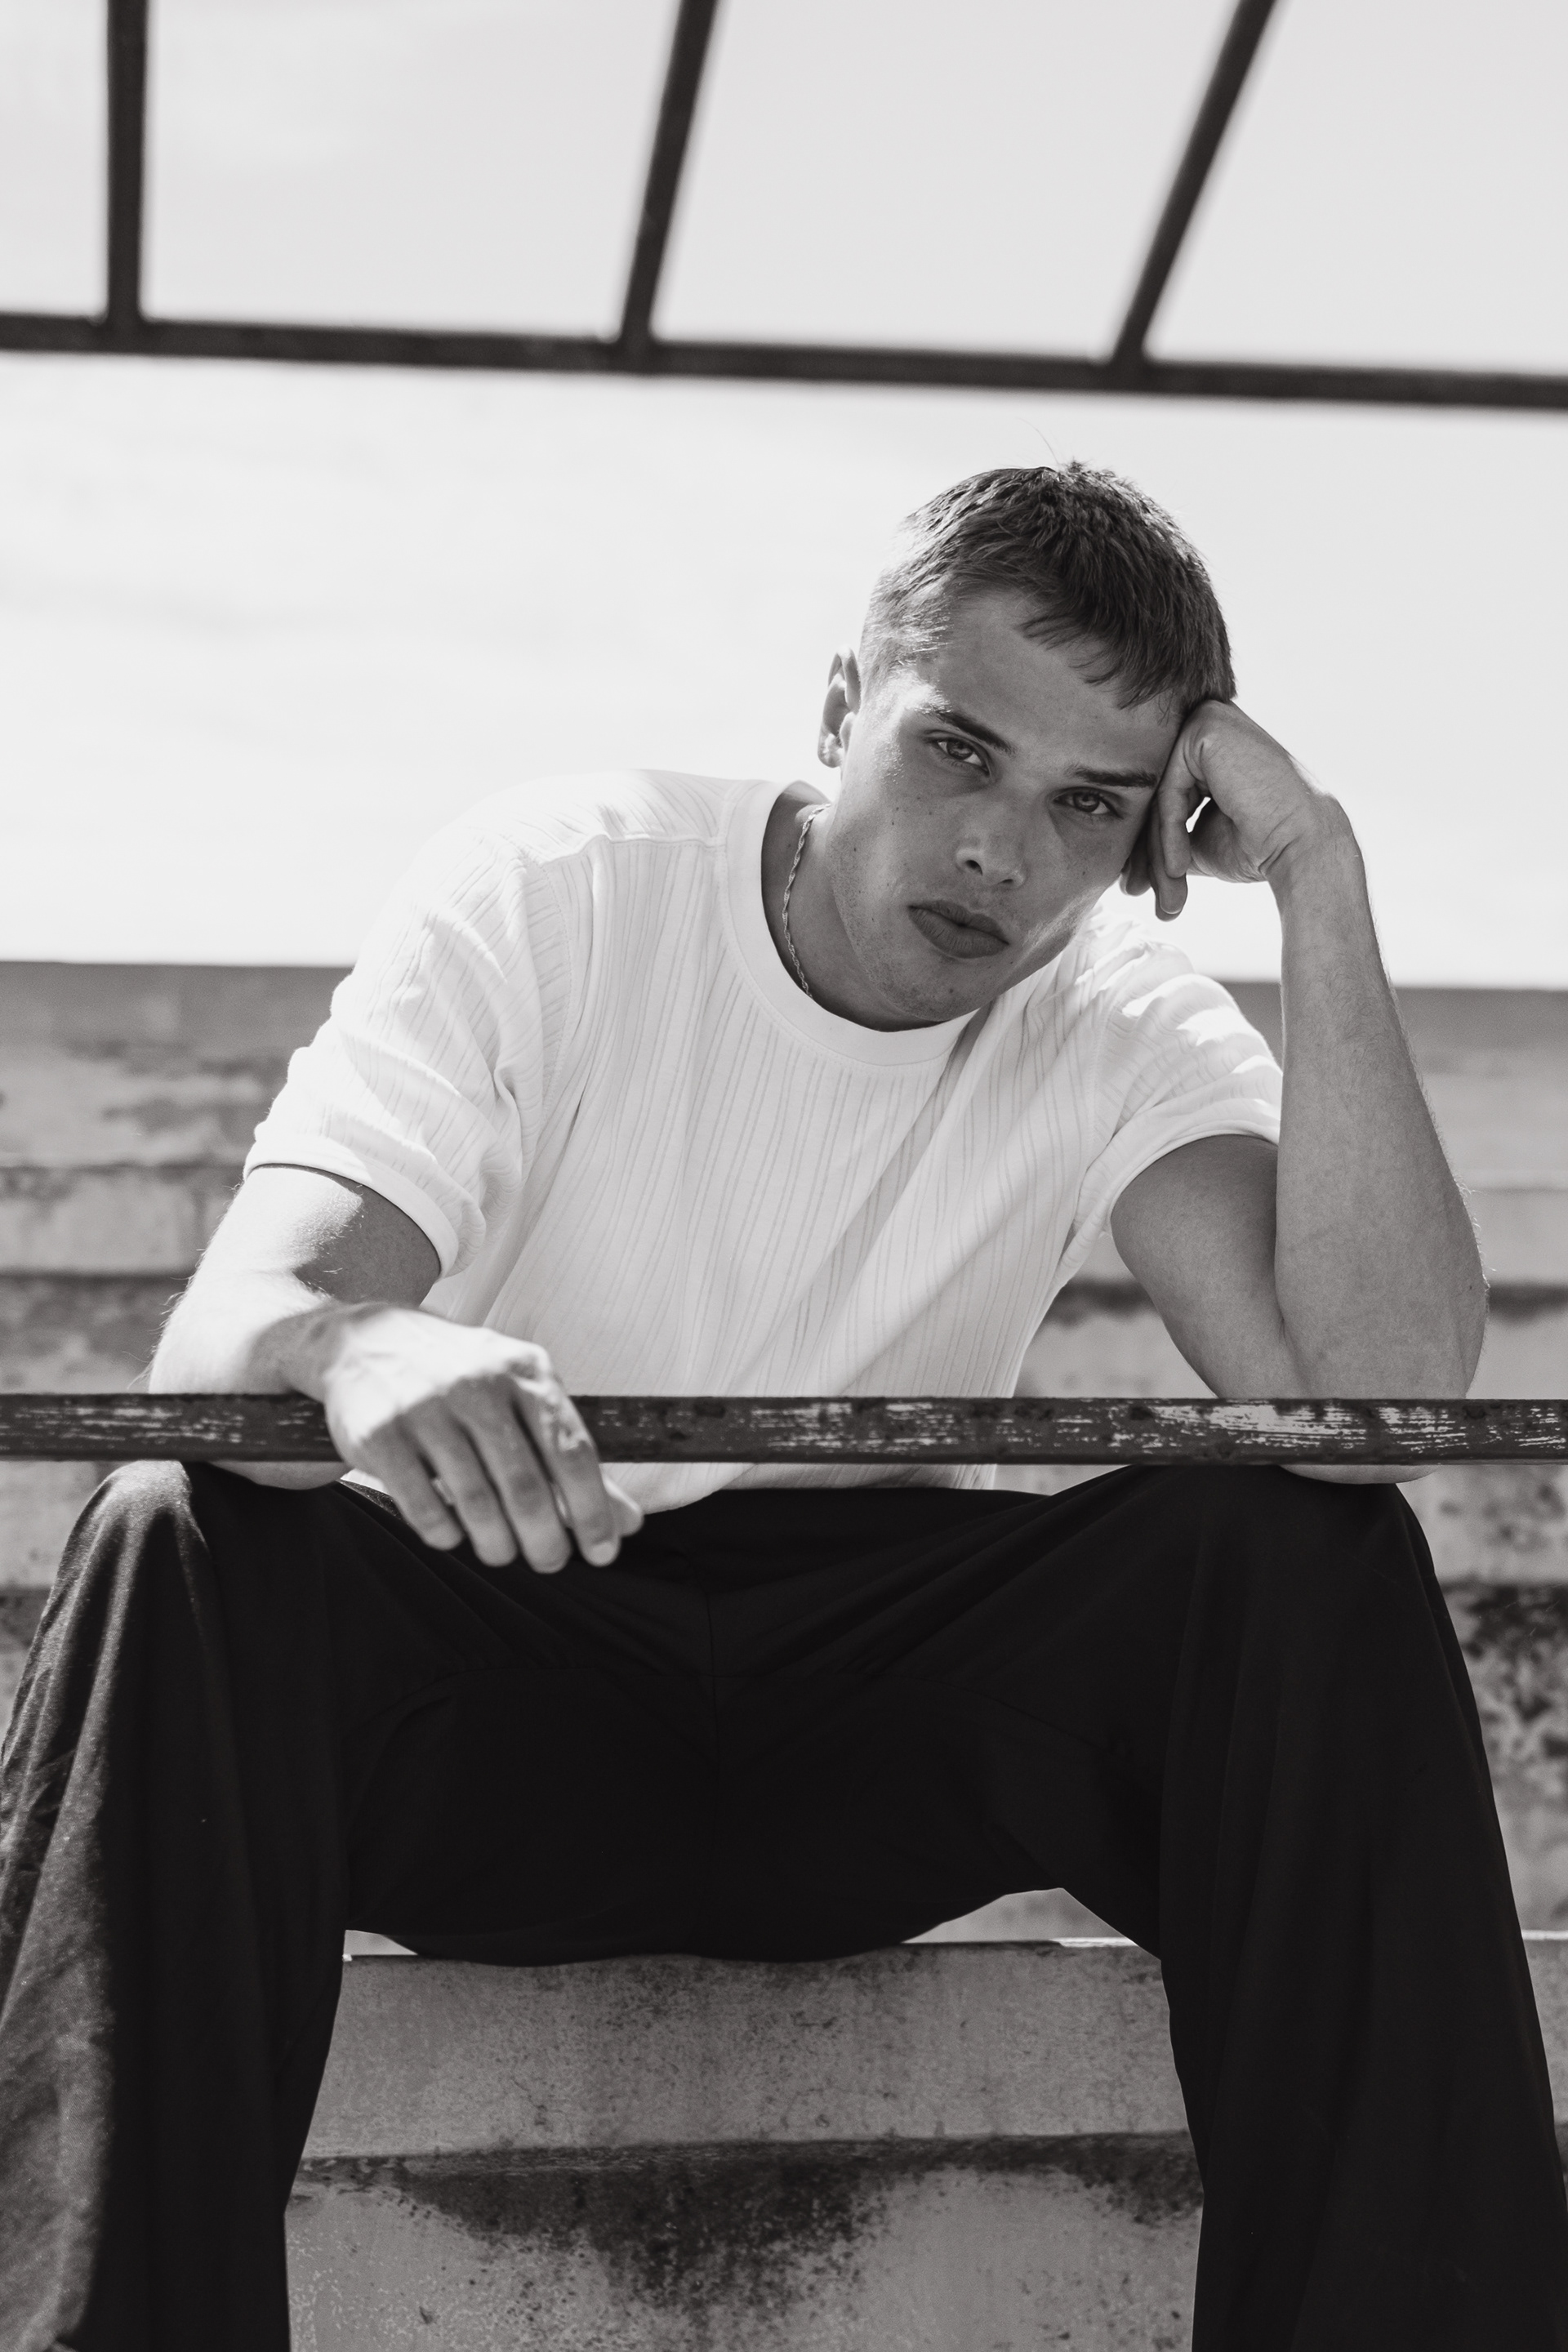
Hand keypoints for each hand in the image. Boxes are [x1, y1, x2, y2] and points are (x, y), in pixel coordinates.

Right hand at [311, 1305, 641, 1572]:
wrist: (364, 1341)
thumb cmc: (461, 1377)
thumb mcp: (523, 1396)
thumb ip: (572, 1458)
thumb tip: (627, 1522)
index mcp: (526, 1372)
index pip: (573, 1453)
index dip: (593, 1512)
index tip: (602, 1552)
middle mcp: (478, 1384)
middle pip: (526, 1487)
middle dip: (545, 1541)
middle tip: (549, 1561)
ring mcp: (425, 1407)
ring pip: (476, 1503)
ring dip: (496, 1544)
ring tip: (502, 1552)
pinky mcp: (380, 1434)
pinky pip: (423, 1507)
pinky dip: (446, 1534)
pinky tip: (454, 1533)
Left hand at [1123, 701, 1350, 920]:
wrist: (1302, 847)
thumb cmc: (1258, 847)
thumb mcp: (1197, 842)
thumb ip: (1164, 835)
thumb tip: (1125, 861)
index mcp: (1206, 746)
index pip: (1160, 797)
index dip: (1147, 846)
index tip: (1137, 890)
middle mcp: (1205, 723)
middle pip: (1154, 795)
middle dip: (1146, 853)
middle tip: (1138, 895)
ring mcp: (1206, 719)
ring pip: (1156, 796)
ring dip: (1157, 853)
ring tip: (1167, 896)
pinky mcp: (1205, 728)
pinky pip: (1168, 791)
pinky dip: (1169, 834)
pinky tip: (1178, 867)